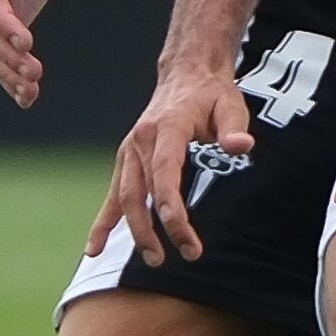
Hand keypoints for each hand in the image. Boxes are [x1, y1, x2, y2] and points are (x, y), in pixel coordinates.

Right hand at [88, 60, 253, 265]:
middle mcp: (140, 140)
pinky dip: (103, 223)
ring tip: (154, 259)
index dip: (170, 207)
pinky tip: (94, 250)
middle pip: (140, 192)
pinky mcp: (127, 161)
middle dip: (155, 229)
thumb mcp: (231, 105)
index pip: (164, 173)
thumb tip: (241, 146)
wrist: (186, 76)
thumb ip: (234, 127)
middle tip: (183, 255)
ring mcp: (129, 151)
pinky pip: (112, 196)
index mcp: (166, 127)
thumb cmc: (211, 95)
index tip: (184, 235)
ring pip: (124, 197)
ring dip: (136, 231)